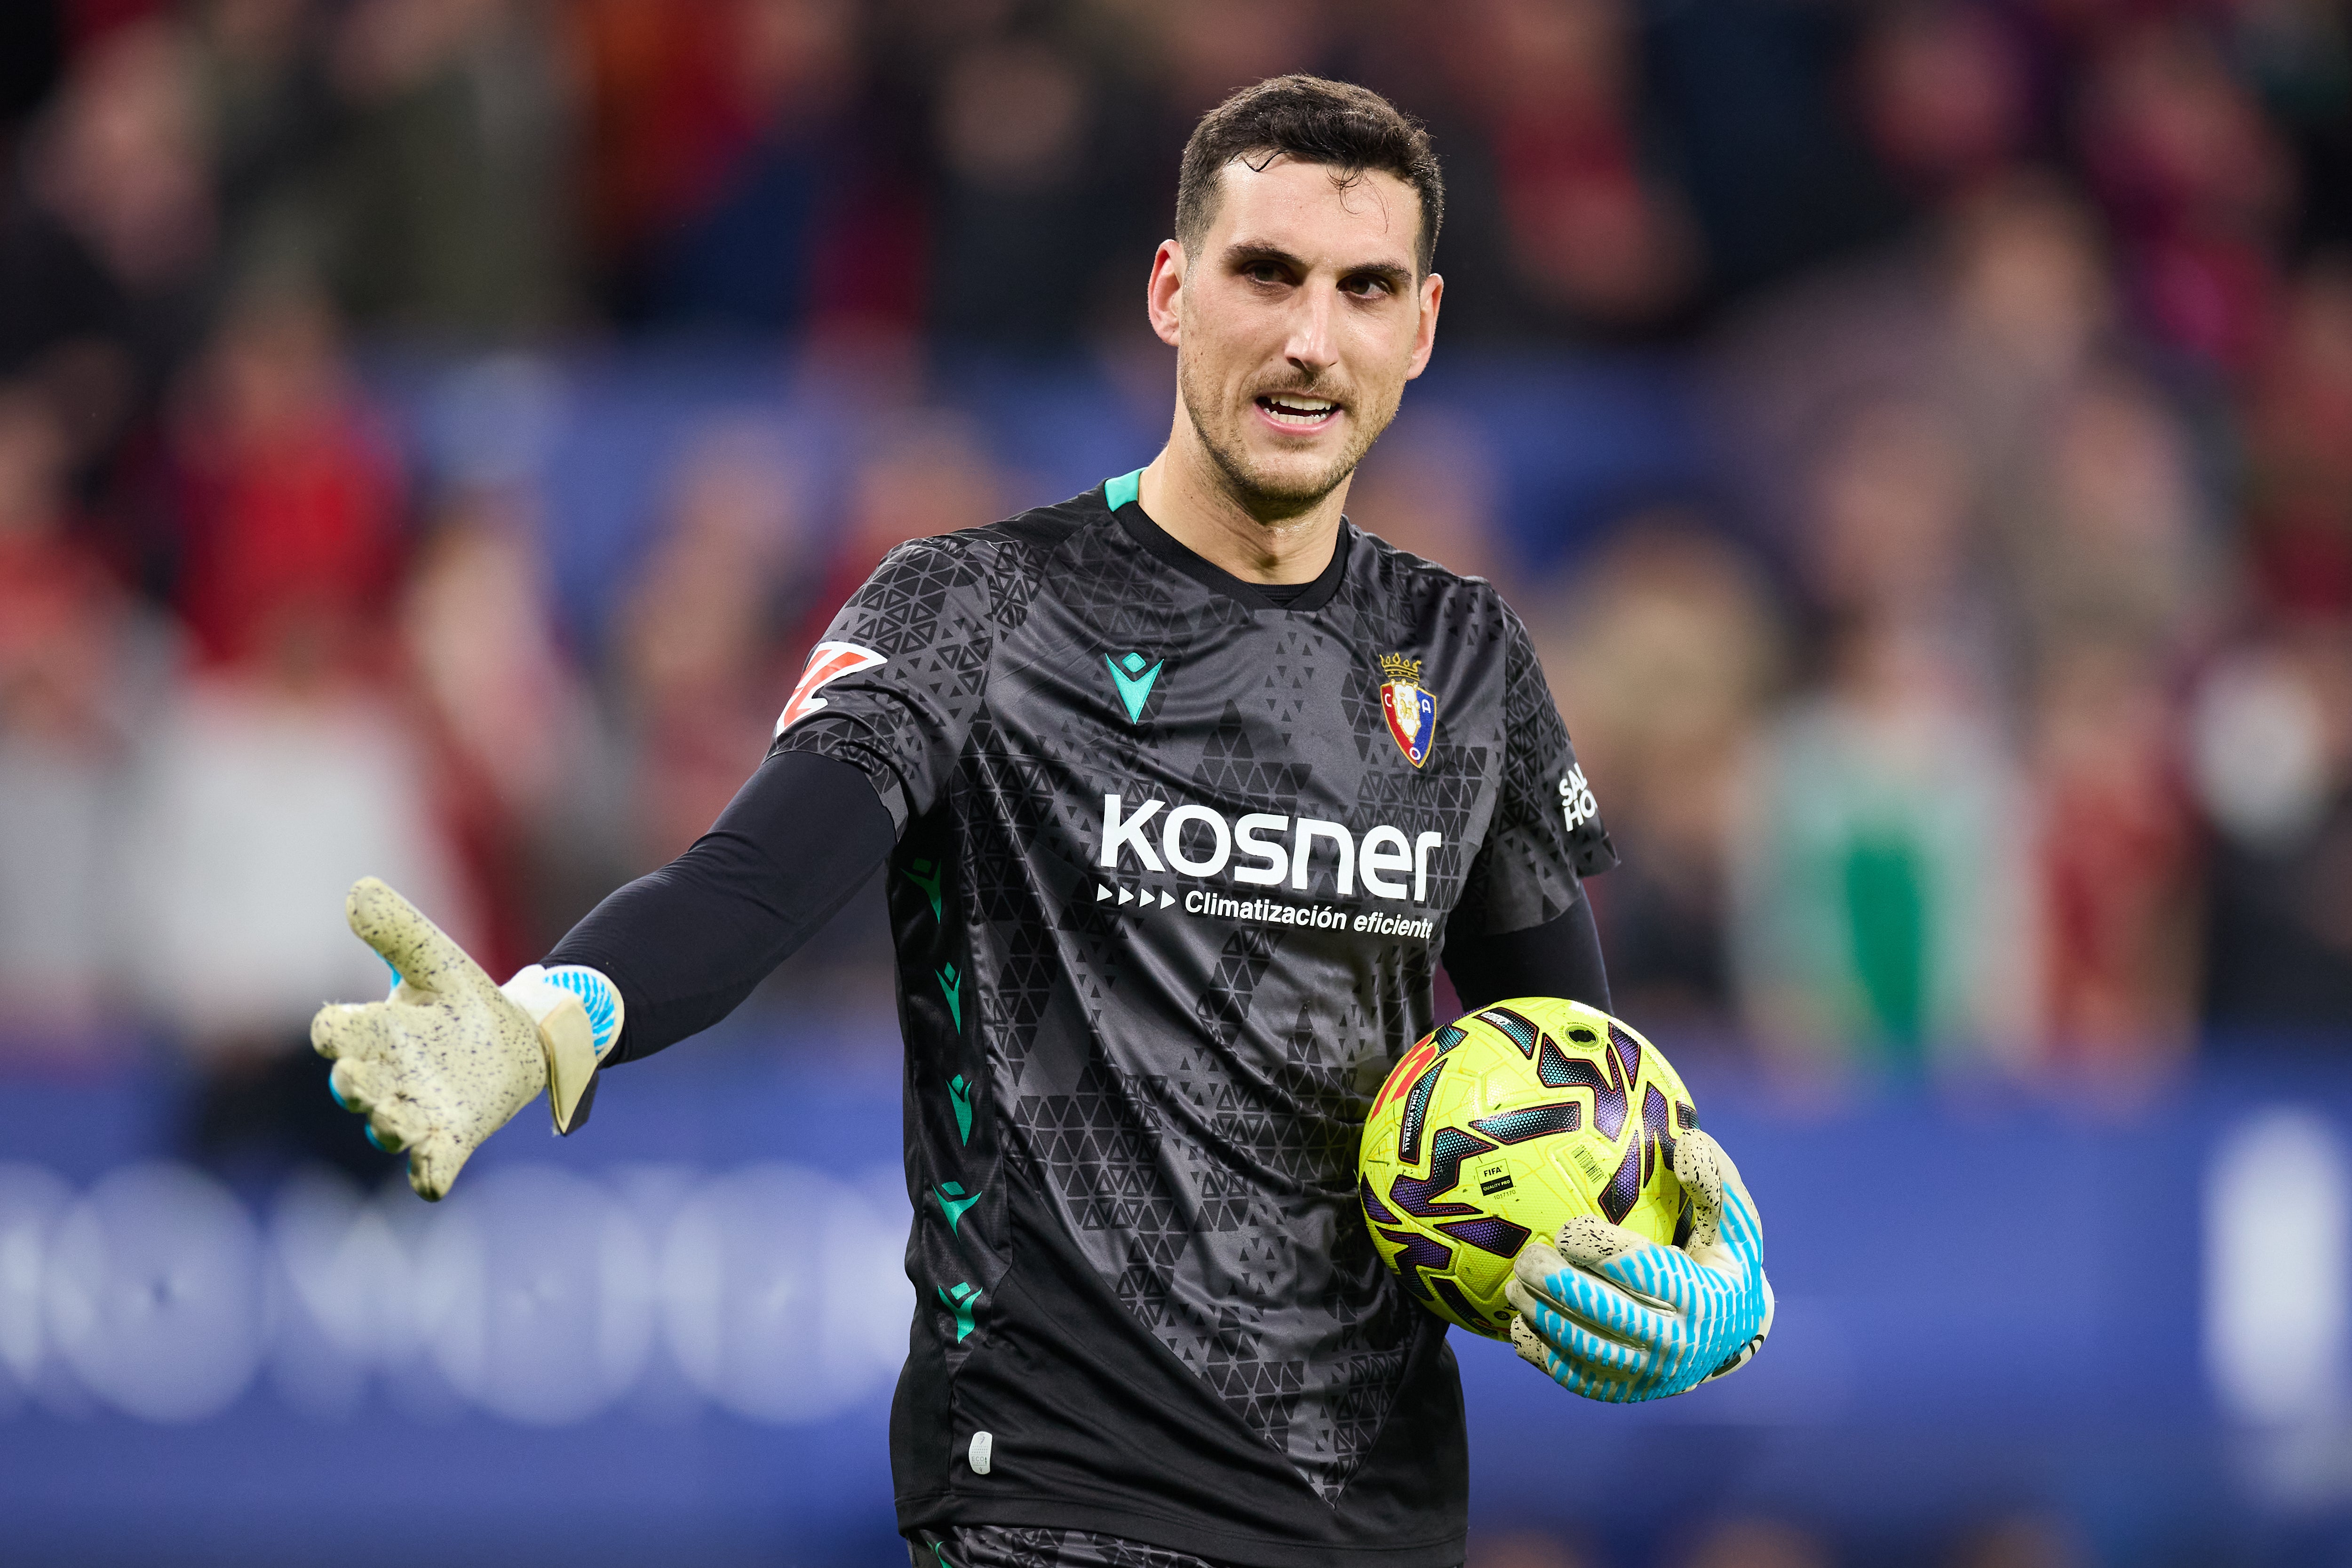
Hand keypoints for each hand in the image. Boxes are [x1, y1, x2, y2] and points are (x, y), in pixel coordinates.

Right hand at [310, 878, 584, 1199]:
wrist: (520, 1033)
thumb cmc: (463, 997)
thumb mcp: (435, 958)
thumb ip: (397, 929)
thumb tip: (358, 888)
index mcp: (372, 1031)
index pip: (334, 1032)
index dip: (332, 1031)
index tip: (336, 1028)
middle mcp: (384, 1077)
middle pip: (351, 1087)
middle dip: (351, 1086)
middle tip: (357, 1081)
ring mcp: (414, 1111)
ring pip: (385, 1130)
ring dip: (386, 1128)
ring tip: (396, 1123)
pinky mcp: (450, 1138)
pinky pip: (430, 1169)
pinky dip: (428, 1176)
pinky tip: (430, 1179)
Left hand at [1505, 1127, 1772, 1401]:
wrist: (1732, 1335)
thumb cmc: (1724, 1261)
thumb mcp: (1734, 1223)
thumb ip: (1715, 1182)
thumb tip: (1688, 1140)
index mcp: (1700, 1298)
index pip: (1638, 1272)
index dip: (1596, 1249)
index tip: (1567, 1228)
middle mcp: (1674, 1343)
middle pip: (1601, 1313)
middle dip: (1556, 1284)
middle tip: (1527, 1257)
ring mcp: (1646, 1375)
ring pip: (1581, 1347)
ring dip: (1540, 1315)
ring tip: (1515, 1283)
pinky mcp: (1622, 1391)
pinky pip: (1572, 1374)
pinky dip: (1540, 1350)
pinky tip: (1520, 1324)